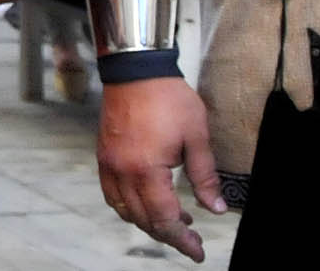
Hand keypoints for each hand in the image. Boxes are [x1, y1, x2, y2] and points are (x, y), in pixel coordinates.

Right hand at [98, 77, 223, 260]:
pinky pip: (110, 192)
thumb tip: (216, 209)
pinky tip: (146, 202)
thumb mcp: (197, 137)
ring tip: (174, 221)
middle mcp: (122, 171)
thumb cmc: (168, 99)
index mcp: (147, 169)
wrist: (135, 69)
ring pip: (124, 209)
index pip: (164, 217)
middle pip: (142, 219)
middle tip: (191, 240)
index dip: (182, 239)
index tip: (198, 251)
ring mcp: (109, 163)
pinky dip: (127, 206)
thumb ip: (205, 176)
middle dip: (168, 235)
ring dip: (147, 222)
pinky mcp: (104, 154)